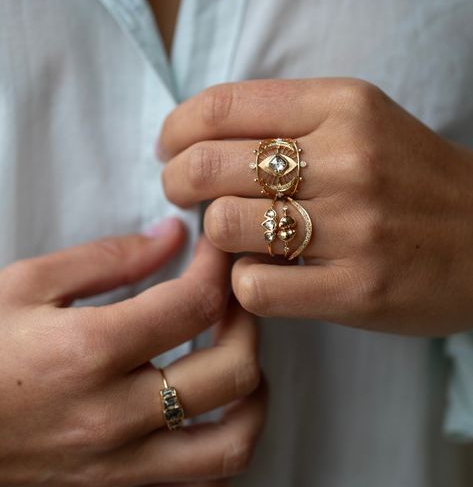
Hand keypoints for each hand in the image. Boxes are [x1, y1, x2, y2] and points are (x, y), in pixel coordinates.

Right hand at [0, 219, 264, 485]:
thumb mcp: (30, 285)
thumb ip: (110, 258)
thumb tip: (173, 237)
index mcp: (90, 352)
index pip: (195, 304)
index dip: (218, 266)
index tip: (215, 250)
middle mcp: (114, 415)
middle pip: (230, 371)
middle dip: (247, 320)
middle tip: (232, 295)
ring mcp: (120, 463)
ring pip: (231, 442)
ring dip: (252, 391)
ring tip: (236, 353)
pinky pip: (201, 479)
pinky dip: (226, 440)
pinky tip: (214, 405)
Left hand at [159, 79, 472, 334]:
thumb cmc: (411, 177)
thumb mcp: (361, 119)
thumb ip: (286, 118)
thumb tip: (198, 136)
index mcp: (342, 105)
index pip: (220, 106)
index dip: (175, 129)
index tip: (168, 149)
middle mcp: (347, 159)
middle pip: (207, 165)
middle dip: (176, 182)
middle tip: (183, 194)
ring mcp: (354, 227)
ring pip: (223, 226)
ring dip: (215, 235)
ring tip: (235, 236)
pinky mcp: (358, 290)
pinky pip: (254, 287)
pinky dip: (243, 284)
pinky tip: (264, 276)